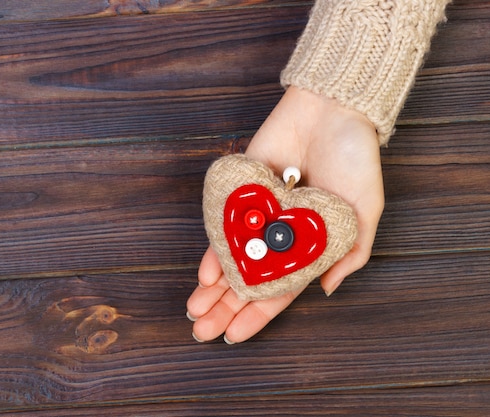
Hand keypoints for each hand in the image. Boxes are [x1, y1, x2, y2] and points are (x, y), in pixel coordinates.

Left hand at [187, 86, 383, 342]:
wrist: (331, 109)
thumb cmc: (356, 158)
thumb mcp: (365, 209)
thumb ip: (351, 252)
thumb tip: (326, 290)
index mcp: (307, 244)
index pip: (278, 289)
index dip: (257, 314)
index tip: (234, 336)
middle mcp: (278, 233)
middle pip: (247, 279)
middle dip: (224, 307)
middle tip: (201, 332)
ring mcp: (257, 213)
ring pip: (230, 257)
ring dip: (211, 287)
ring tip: (194, 312)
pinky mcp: (240, 190)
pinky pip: (222, 224)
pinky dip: (213, 249)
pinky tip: (203, 275)